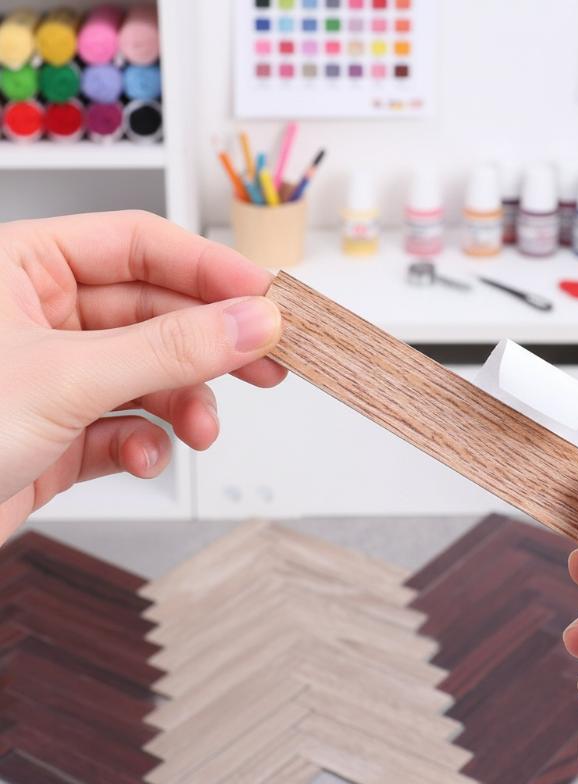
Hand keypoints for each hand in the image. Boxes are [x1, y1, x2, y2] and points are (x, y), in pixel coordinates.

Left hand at [0, 211, 284, 536]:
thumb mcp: (66, 378)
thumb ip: (169, 349)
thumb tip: (251, 322)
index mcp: (22, 267)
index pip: (139, 245)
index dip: (209, 269)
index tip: (265, 299)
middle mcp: (40, 316)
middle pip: (155, 312)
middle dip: (210, 343)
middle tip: (267, 360)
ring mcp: (53, 376)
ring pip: (148, 373)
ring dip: (183, 403)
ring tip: (201, 430)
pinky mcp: (58, 432)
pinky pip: (125, 424)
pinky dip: (145, 443)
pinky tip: (143, 458)